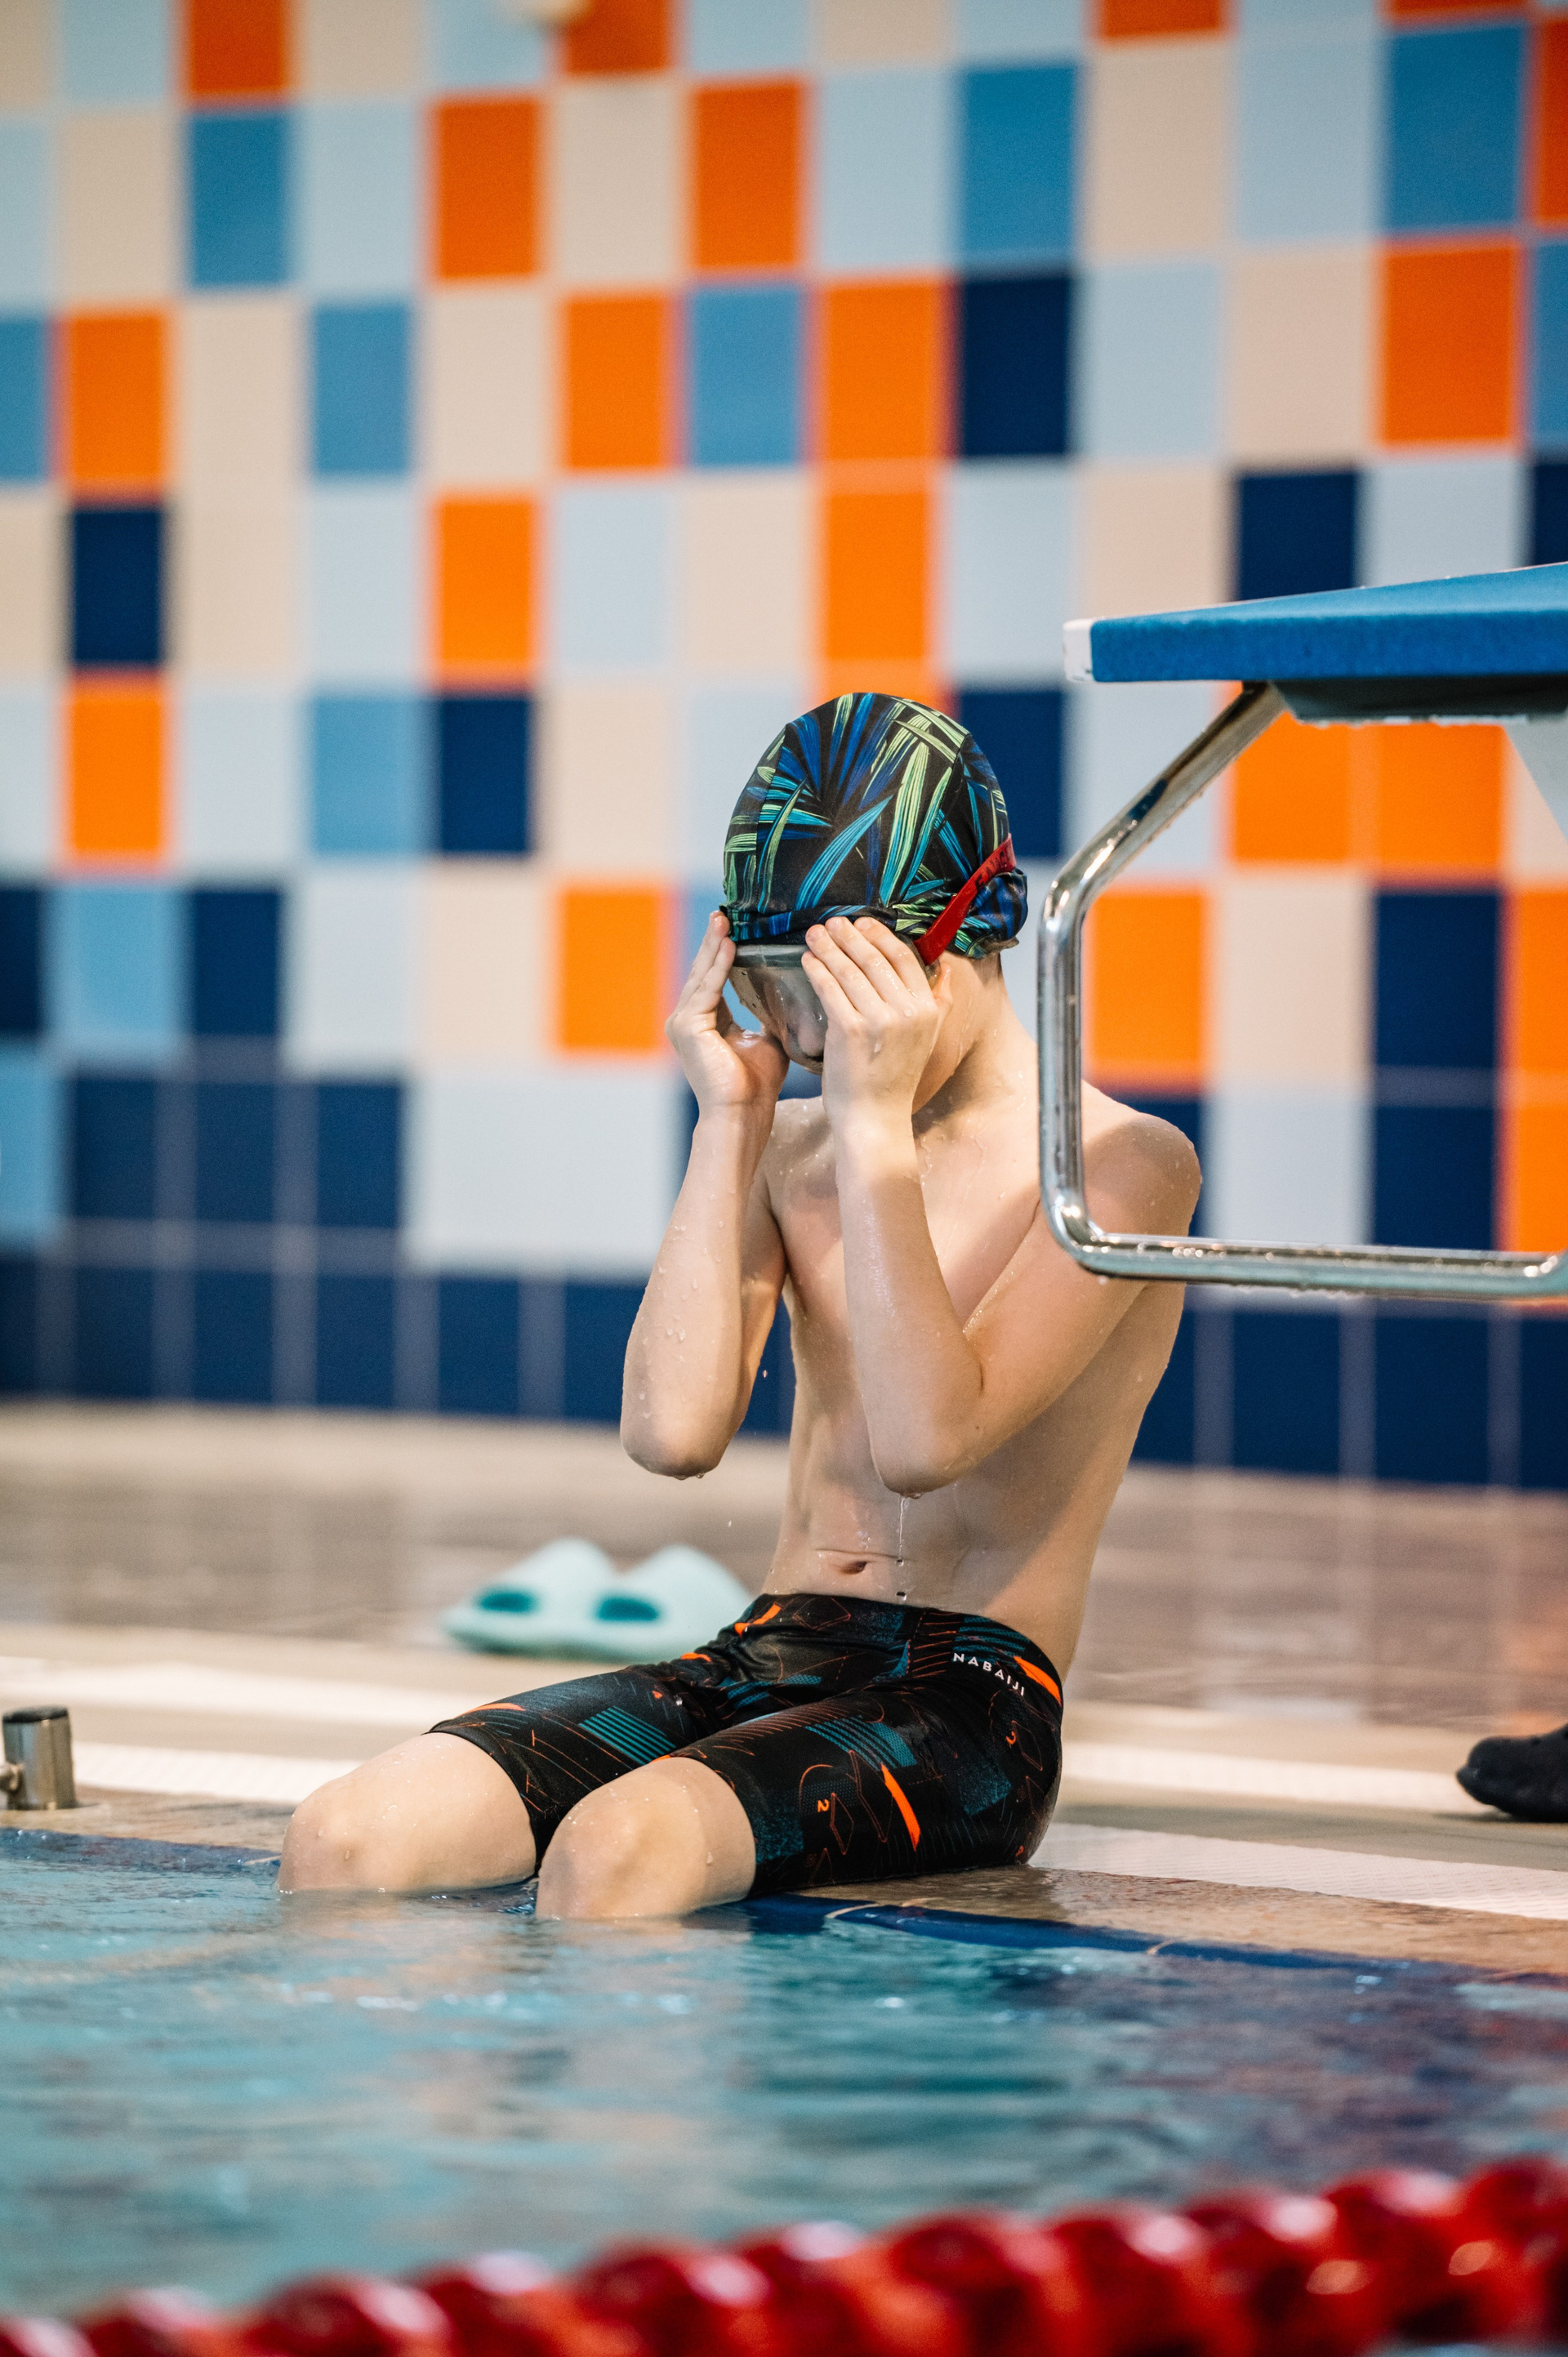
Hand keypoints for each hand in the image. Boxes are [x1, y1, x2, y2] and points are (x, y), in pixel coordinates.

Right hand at [666, 911, 787, 1117]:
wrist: (743, 1116)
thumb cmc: (756, 1087)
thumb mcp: (767, 1040)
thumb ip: (770, 1015)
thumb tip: (791, 992)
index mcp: (705, 1022)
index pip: (713, 978)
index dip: (722, 952)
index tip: (734, 928)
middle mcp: (688, 1020)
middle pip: (703, 971)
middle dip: (714, 941)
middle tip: (724, 913)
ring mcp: (683, 1024)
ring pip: (702, 976)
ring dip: (714, 946)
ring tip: (725, 921)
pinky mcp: (686, 1028)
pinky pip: (705, 989)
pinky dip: (718, 967)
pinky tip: (729, 946)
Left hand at [803, 917, 941, 1132]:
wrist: (876, 1121)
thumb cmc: (893, 1081)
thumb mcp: (926, 1039)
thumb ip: (939, 1003)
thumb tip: (946, 969)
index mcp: (927, 1010)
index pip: (904, 958)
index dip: (880, 936)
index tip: (862, 924)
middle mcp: (907, 1012)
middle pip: (874, 959)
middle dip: (849, 936)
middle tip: (831, 922)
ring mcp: (879, 1021)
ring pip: (850, 971)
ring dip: (829, 947)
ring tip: (814, 934)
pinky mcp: (850, 1031)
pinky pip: (831, 989)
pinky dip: (817, 970)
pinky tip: (808, 960)